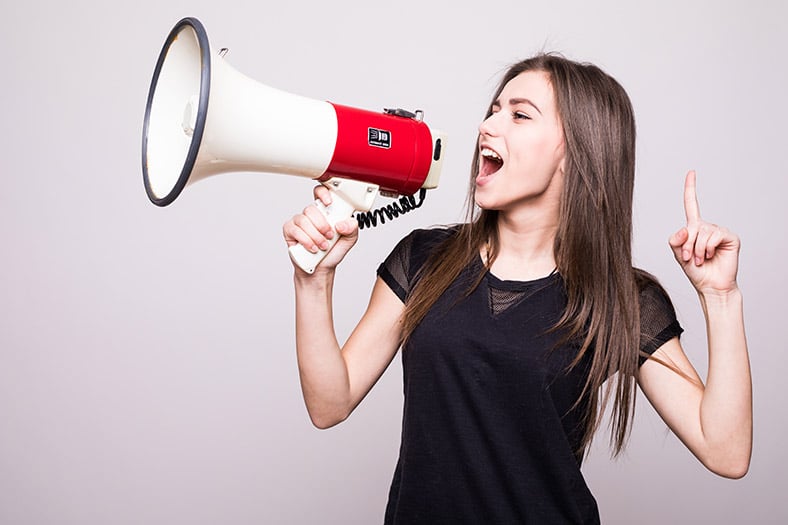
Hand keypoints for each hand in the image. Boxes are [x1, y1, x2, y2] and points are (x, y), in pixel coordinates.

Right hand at [282, 185, 358, 273]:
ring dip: (315, 236)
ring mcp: (299, 222)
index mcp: (325, 212)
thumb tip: (343, 223)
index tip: (329, 202)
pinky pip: (295, 231)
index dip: (322, 193)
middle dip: (322, 225)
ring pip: (303, 221)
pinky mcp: (290, 231)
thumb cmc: (332, 251)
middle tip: (329, 236)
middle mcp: (310, 215)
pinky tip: (312, 248)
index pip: (320, 193)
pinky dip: (306, 241)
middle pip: (311, 209)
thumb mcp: (349, 239)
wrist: (321, 269)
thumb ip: (352, 228)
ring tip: (323, 246)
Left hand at [668, 171, 739, 296]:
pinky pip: (714, 236)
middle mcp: (707, 227)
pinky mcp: (730, 237)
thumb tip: (685, 229)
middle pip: (692, 226)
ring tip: (701, 260)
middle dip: (687, 244)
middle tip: (690, 258)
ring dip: (697, 250)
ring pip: (702, 233)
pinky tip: (711, 256)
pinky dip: (708, 248)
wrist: (710, 286)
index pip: (692, 205)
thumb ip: (675, 241)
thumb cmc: (696, 271)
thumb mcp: (679, 255)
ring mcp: (719, 231)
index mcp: (694, 229)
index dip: (690, 189)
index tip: (691, 172)